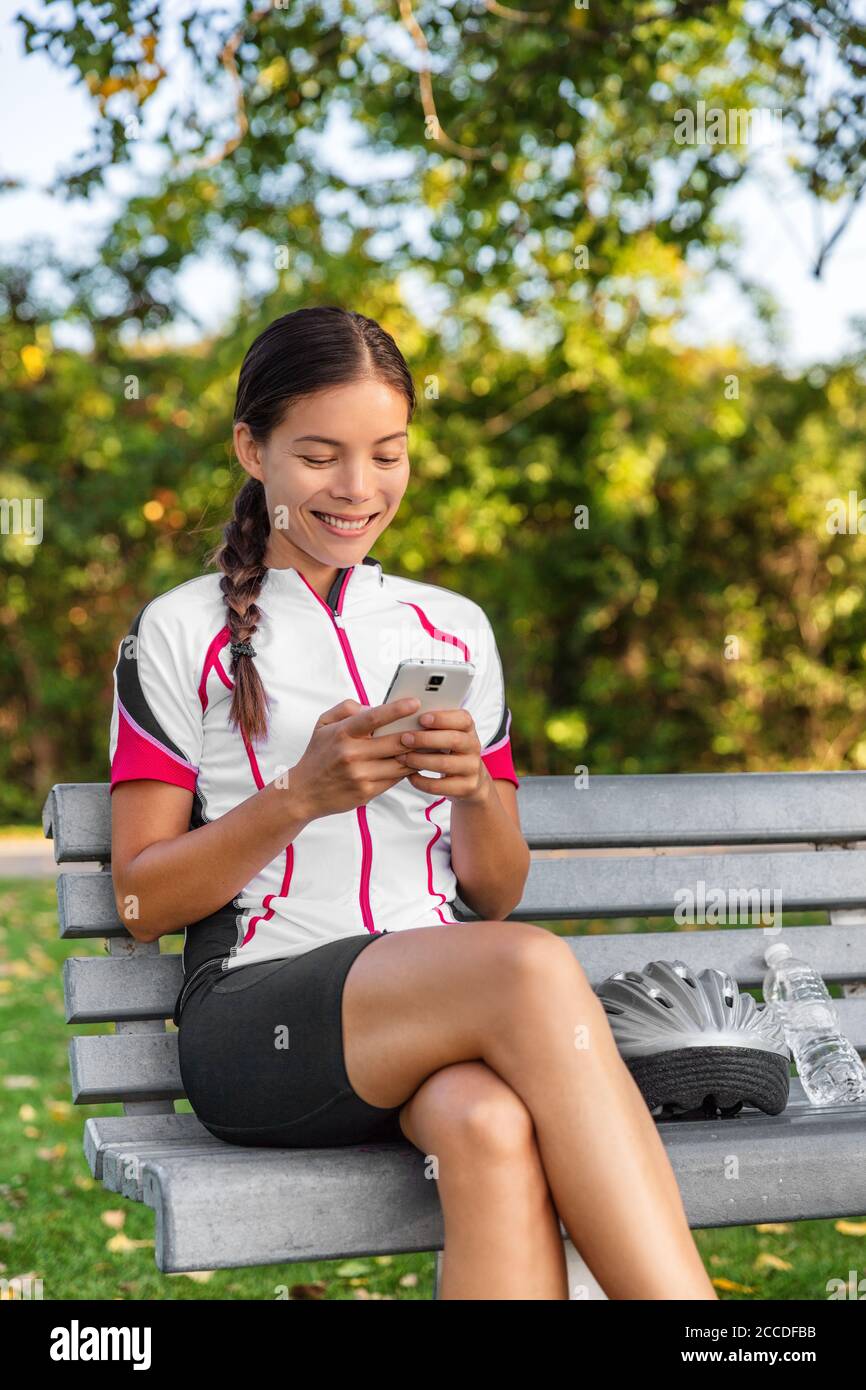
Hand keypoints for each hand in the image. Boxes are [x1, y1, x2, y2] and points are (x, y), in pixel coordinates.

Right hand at [288, 697, 421, 820]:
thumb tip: (373, 706)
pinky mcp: (367, 792)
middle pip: (395, 742)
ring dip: (418, 753)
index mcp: (342, 733)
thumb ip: (347, 708)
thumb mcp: (323, 724)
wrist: (304, 792)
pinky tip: (416, 761)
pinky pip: (395, 778)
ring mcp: (360, 775)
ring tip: (433, 744)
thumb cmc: (318, 754)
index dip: (397, 709)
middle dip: (417, 734)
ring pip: (400, 762)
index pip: (374, 717)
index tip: (416, 702)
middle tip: (434, 726)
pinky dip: (407, 769)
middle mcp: (352, 754)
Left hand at [393, 708, 489, 802]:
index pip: (463, 719)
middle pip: (454, 740)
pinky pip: (441, 786)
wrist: (471, 780)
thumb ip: (433, 725)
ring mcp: (472, 768)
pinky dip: (422, 781)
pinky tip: (410, 776)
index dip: (442, 718)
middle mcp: (473, 747)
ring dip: (420, 760)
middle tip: (404, 738)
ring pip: (445, 764)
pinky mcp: (466, 788)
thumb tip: (405, 714)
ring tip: (402, 757)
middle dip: (426, 739)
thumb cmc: (449, 751)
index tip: (421, 718)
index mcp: (468, 729)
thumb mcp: (448, 734)